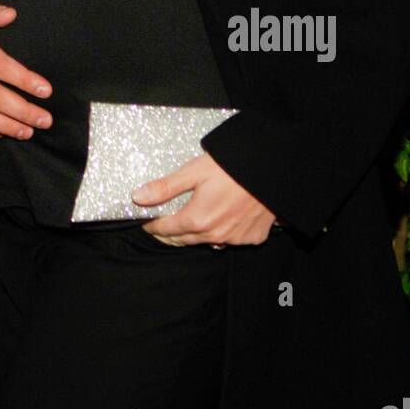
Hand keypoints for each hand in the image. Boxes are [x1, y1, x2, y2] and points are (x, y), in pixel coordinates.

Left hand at [132, 152, 278, 246]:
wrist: (271, 170)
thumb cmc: (232, 167)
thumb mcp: (194, 171)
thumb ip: (165, 187)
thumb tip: (138, 197)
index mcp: (198, 219)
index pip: (167, 229)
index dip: (154, 226)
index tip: (147, 223)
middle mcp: (215, 235)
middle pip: (185, 239)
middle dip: (172, 232)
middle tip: (165, 223)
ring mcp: (235, 239)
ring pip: (208, 241)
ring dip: (198, 233)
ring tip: (193, 220)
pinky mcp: (252, 237)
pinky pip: (232, 239)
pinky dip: (224, 231)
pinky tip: (224, 218)